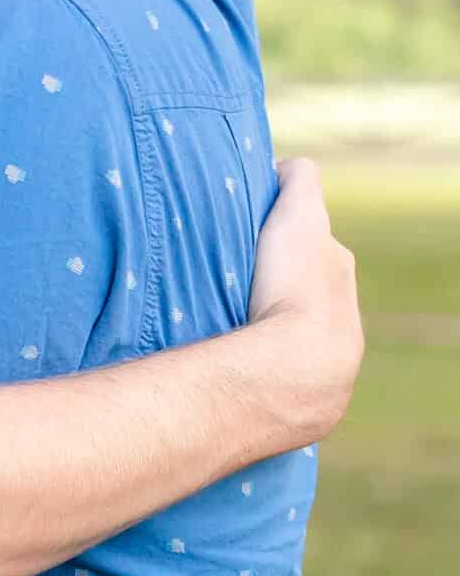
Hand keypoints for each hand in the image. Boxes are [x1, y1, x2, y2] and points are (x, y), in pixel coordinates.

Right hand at [245, 158, 362, 442]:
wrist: (294, 370)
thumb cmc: (294, 288)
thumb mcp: (298, 216)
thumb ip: (298, 180)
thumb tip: (286, 168)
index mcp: (340, 275)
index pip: (313, 247)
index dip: (282, 240)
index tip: (250, 243)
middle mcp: (345, 322)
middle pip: (304, 295)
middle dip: (276, 290)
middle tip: (234, 288)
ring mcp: (328, 369)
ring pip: (292, 341)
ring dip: (267, 335)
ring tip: (230, 332)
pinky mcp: (308, 408)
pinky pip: (279, 381)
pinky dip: (261, 371)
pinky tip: (236, 369)